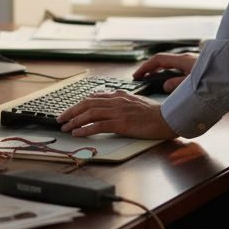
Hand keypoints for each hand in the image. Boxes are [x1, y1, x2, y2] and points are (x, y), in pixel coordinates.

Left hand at [58, 91, 177, 138]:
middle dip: (71, 111)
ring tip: (65, 127)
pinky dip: (85, 129)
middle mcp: (116, 101)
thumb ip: (122, 100)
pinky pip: (98, 125)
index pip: (93, 98)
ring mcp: (118, 111)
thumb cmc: (154, 113)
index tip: (70, 111)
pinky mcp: (120, 123)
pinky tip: (77, 133)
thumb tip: (110, 100)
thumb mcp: (135, 101)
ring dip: (74, 121)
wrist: (167, 118)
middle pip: (87, 104)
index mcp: (119, 95)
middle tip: (61, 119)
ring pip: (89, 113)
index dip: (79, 105)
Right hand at [133, 51, 197, 93]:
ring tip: (150, 79)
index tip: (136, 76)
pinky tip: (167, 80)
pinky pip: (176, 67)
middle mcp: (185, 58)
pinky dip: (167, 72)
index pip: (158, 59)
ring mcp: (190, 62)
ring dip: (158, 70)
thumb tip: (164, 86)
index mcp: (183, 60)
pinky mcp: (195, 67)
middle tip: (139, 78)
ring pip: (169, 64)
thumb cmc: (212, 78)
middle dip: (149, 68)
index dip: (145, 67)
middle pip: (162, 60)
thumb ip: (178, 84)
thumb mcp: (194, 83)